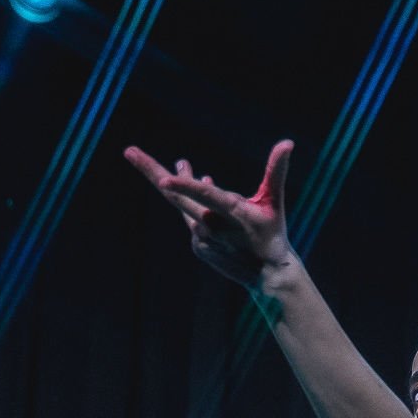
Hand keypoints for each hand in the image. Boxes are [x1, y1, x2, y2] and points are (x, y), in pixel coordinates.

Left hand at [123, 139, 294, 286]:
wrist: (267, 275)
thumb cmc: (272, 234)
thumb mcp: (274, 202)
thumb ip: (277, 171)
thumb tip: (288, 142)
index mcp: (233, 213)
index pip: (206, 197)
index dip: (186, 185)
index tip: (165, 177)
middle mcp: (212, 227)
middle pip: (176, 196)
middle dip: (151, 171)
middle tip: (129, 151)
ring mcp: (201, 239)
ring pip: (184, 204)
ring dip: (180, 183)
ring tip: (183, 164)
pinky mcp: (197, 247)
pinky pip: (191, 219)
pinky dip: (194, 205)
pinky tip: (206, 199)